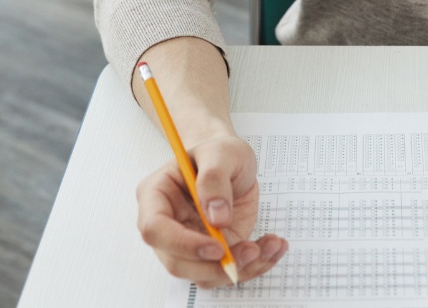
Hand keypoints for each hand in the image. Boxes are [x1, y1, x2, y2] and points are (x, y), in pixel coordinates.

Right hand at [136, 132, 287, 287]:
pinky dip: (253, 266)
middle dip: (216, 265)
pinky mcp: (211, 253)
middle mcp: (168, 226)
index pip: (156, 229)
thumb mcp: (221, 152)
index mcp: (157, 195)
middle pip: (178, 262)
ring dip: (240, 268)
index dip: (183, 244)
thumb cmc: (219, 152)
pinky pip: (226, 271)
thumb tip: (216, 217)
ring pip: (204, 274)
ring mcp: (189, 243)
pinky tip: (272, 247)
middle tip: (251, 251)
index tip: (216, 246)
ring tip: (269, 245)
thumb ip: (214, 178)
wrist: (232, 161)